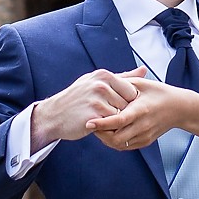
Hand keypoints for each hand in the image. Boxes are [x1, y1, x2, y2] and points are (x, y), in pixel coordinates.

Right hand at [32, 67, 146, 149]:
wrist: (54, 115)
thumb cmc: (78, 98)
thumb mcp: (97, 81)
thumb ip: (123, 77)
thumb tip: (144, 70)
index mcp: (104, 75)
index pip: (131, 91)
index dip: (125, 102)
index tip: (113, 105)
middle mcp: (101, 85)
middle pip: (127, 104)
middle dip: (120, 112)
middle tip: (104, 113)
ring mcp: (97, 100)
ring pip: (121, 115)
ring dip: (114, 120)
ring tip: (99, 118)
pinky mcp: (94, 115)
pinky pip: (112, 124)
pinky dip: (108, 127)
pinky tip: (97, 124)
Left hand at [89, 80, 198, 151]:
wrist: (179, 108)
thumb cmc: (159, 92)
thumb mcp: (141, 84)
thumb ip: (122, 84)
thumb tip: (102, 82)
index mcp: (141, 110)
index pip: (119, 120)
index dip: (102, 123)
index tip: (88, 122)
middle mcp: (143, 126)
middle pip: (116, 138)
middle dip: (100, 134)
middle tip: (90, 124)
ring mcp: (145, 136)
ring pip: (119, 145)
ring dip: (106, 138)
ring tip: (98, 128)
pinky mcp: (145, 142)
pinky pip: (125, 146)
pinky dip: (114, 141)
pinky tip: (109, 132)